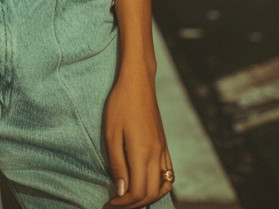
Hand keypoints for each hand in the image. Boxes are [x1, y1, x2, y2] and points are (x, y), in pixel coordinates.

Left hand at [104, 68, 173, 207]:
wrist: (138, 82)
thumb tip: (121, 192)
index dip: (123, 204)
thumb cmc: (120, 104)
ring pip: (163, 186)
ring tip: (130, 198)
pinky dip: (160, 186)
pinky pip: (168, 174)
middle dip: (133, 205)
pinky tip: (147, 185)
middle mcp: (156, 155)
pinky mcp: (164, 144)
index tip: (109, 203)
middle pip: (150, 194)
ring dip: (148, 198)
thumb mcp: (111, 133)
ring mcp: (163, 150)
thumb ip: (117, 164)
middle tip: (116, 204)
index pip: (137, 192)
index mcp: (142, 153)